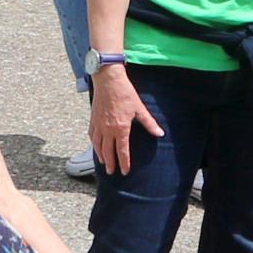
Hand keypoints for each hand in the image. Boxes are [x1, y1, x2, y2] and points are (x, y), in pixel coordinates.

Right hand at [89, 61, 161, 175]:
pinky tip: (96, 146)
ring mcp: (99, 124)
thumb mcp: (139, 108)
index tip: (125, 171)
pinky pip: (92, 135)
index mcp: (120, 128)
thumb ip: (149, 123)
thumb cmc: (124, 93)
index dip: (124, 162)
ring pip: (98, 145)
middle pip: (108, 151)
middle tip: (112, 172)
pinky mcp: (93, 118)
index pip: (122, 150)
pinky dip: (94, 143)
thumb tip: (160, 133)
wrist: (108, 80)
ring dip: (101, 156)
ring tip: (104, 163)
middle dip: (110, 163)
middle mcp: (108, 129)